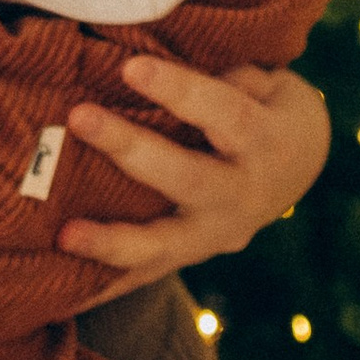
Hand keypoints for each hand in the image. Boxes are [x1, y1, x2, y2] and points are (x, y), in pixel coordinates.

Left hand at [59, 60, 331, 298]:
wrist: (297, 165)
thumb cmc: (266, 103)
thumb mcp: (267, 80)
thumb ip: (225, 74)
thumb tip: (164, 64)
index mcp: (266, 140)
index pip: (223, 113)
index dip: (179, 91)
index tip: (130, 67)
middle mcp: (244, 194)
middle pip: (187, 177)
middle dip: (131, 149)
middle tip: (80, 118)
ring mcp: (217, 234)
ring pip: (165, 244)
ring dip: (111, 240)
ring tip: (63, 235)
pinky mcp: (192, 256)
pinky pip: (145, 275)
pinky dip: (104, 287)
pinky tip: (62, 295)